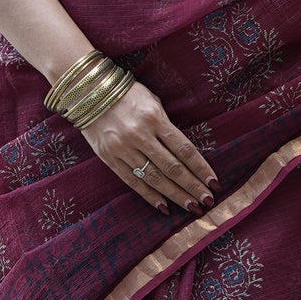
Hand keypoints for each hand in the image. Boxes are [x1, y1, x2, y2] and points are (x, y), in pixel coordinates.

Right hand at [80, 80, 215, 213]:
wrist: (86, 92)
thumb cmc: (126, 94)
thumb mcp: (152, 101)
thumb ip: (166, 125)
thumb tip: (183, 151)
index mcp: (154, 118)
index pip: (184, 149)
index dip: (201, 168)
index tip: (214, 182)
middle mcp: (140, 135)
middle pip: (172, 167)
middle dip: (192, 186)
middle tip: (207, 201)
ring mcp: (123, 148)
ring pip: (155, 178)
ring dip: (175, 195)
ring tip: (192, 207)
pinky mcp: (109, 158)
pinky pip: (132, 181)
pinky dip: (150, 195)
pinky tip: (164, 206)